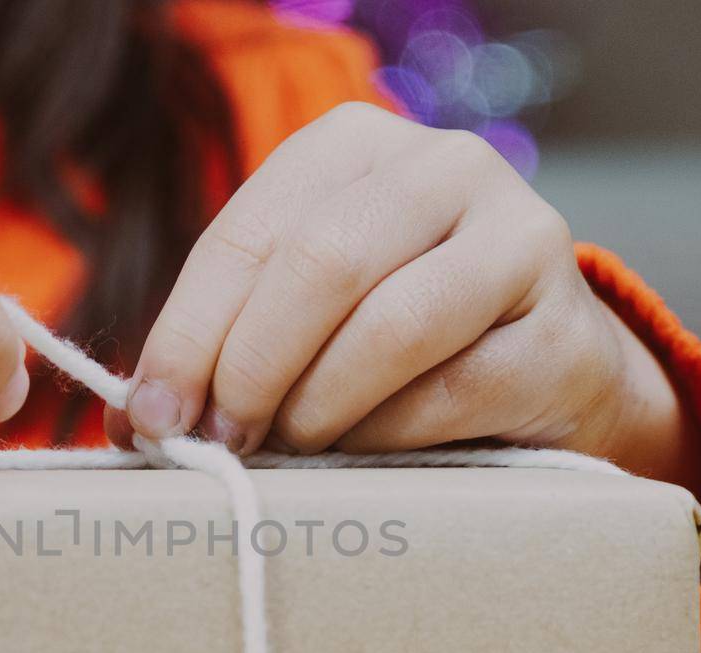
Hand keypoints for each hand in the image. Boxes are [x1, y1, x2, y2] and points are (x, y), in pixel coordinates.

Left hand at [108, 103, 700, 497]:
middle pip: (318, 266)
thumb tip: (136, 420)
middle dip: (248, 368)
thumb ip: (226, 341)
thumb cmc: (397, 344)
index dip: (186, 334)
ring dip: (316, 408)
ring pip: (388, 326)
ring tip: (287, 451)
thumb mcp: (304, 314)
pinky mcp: (564, 330)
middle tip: (218, 442)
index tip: (151, 418)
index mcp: (357, 145)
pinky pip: (450, 392)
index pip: (248, 233)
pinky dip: (386, 438)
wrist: (545, 372)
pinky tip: (361, 458)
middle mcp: (446, 166)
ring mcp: (521, 239)